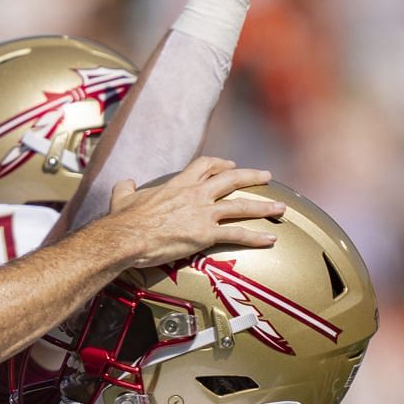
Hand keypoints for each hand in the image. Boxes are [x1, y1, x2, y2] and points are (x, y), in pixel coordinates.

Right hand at [102, 157, 282, 267]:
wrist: (126, 237)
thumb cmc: (123, 220)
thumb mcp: (123, 197)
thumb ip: (127, 188)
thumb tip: (126, 183)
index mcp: (178, 184)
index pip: (204, 166)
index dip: (220, 164)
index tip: (230, 165)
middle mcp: (195, 195)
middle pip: (231, 179)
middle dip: (252, 177)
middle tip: (267, 176)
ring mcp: (202, 214)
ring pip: (241, 206)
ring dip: (263, 207)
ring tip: (281, 208)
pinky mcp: (205, 234)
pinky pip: (237, 235)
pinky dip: (256, 237)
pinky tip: (271, 240)